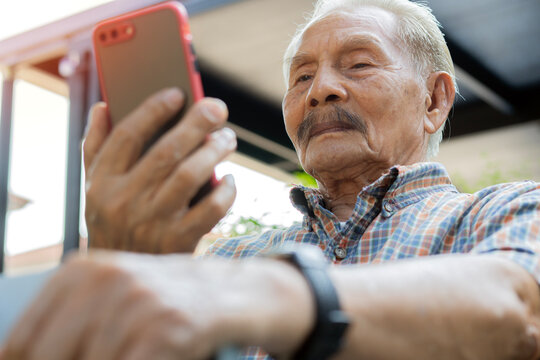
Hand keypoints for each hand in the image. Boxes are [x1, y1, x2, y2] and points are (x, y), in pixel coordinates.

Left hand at [1, 251, 313, 359]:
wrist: (232, 293)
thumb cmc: (166, 302)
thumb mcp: (114, 297)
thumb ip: (70, 325)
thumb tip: (19, 356)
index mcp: (82, 272)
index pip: (21, 343)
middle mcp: (106, 279)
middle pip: (49, 357)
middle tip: (111, 355)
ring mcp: (139, 301)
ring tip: (138, 352)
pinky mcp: (169, 326)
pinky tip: (157, 358)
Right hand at [83, 88, 236, 252]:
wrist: (126, 274)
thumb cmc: (113, 221)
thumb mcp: (94, 188)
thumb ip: (96, 147)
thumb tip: (104, 106)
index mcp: (101, 183)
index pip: (127, 136)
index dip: (153, 110)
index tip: (178, 93)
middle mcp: (124, 201)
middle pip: (165, 151)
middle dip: (196, 124)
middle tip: (217, 108)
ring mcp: (152, 223)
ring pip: (190, 175)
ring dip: (214, 151)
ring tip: (227, 138)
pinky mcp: (179, 242)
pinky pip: (211, 209)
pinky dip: (226, 191)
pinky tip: (230, 179)